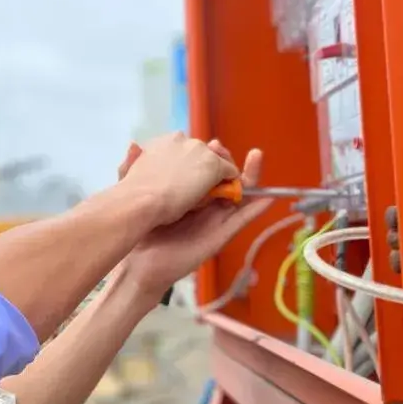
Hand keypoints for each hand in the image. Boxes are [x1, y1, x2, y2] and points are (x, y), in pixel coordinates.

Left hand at [114, 140, 270, 302]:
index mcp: (184, 194)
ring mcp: (213, 220)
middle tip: (225, 149)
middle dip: (228, 161)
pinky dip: (255, 210)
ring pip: (237, 195)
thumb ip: (136, 170)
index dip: (211, 155)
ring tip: (258, 156)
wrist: (141, 260)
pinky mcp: (220, 236)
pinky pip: (241, 221)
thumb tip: (134, 145)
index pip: (203, 170)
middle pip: (222, 179)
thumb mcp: (135, 195)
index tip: (211, 142)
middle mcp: (201, 205)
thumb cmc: (139, 229)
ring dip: (251, 176)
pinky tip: (269, 198)